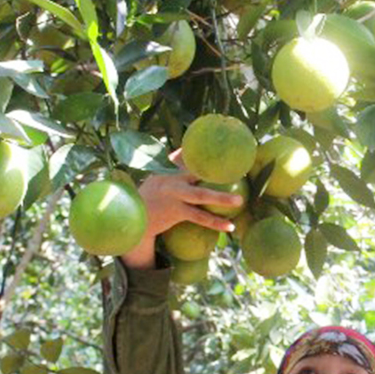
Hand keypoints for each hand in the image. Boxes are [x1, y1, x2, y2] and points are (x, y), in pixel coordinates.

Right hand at [121, 149, 245, 269]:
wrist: (134, 219)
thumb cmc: (150, 197)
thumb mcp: (157, 178)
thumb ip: (172, 166)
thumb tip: (181, 152)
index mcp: (170, 170)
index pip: (188, 157)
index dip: (202, 152)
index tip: (222, 147)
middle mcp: (173, 179)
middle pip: (198, 171)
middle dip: (217, 170)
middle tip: (239, 171)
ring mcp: (175, 196)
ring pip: (202, 195)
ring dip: (222, 198)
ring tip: (240, 201)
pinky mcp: (176, 212)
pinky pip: (200, 217)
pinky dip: (215, 222)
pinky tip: (230, 226)